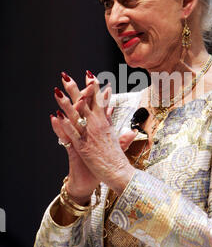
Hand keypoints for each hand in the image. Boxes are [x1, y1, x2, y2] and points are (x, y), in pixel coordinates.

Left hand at [51, 71, 136, 199]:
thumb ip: (114, 124)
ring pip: (76, 115)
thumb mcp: (117, 137)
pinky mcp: (83, 147)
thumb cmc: (117, 157)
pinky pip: (72, 134)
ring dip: (65, 103)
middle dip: (75, 89)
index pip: (98, 100)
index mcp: (104, 123)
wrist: (120, 172)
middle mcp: (97, 126)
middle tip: (66, 77)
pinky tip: (57, 116)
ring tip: (56, 92)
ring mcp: (90, 135)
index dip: (93, 87)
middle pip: (85, 103)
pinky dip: (65, 124)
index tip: (88, 74)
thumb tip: (116, 113)